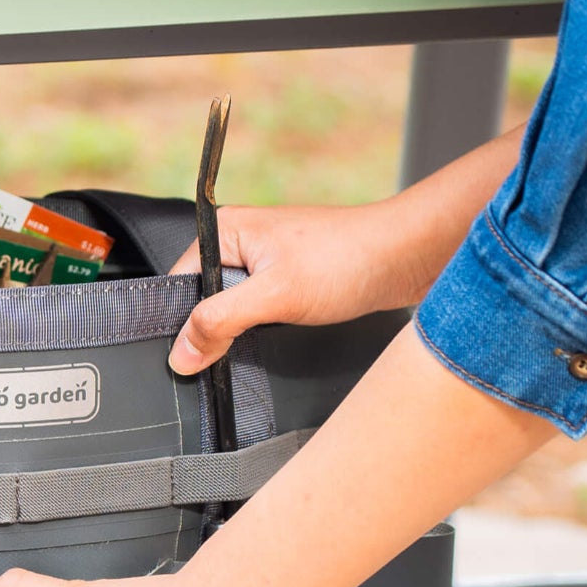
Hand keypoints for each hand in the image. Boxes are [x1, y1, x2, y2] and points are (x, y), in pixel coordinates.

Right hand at [167, 121, 525, 374]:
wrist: (407, 257)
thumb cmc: (350, 259)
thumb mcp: (273, 296)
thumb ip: (219, 323)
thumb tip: (181, 354)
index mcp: (224, 229)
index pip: (178, 286)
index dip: (182, 326)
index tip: (192, 357)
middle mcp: (239, 241)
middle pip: (201, 302)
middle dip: (213, 332)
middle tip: (237, 348)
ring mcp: (262, 261)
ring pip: (228, 312)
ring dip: (241, 333)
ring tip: (268, 333)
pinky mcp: (284, 280)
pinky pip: (254, 313)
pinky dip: (261, 331)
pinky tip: (279, 335)